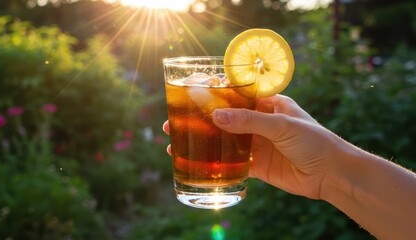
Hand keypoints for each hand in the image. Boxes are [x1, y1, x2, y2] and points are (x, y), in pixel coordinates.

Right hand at [164, 95, 341, 199]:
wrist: (332, 174)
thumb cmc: (315, 141)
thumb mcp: (282, 125)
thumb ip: (250, 121)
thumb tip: (216, 117)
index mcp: (268, 104)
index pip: (235, 93)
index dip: (212, 93)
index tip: (189, 92)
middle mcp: (259, 122)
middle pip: (223, 118)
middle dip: (199, 119)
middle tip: (174, 121)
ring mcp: (256, 143)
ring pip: (223, 140)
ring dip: (202, 141)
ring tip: (176, 143)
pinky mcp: (256, 165)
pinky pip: (231, 162)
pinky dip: (215, 162)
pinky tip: (198, 163)